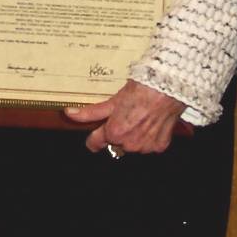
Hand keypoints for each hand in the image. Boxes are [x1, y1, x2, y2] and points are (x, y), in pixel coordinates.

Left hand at [67, 77, 181, 155]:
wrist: (168, 88)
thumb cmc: (141, 91)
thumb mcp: (113, 101)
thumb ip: (91, 112)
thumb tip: (69, 113)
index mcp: (114, 133)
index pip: (95, 143)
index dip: (94, 138)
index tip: (95, 135)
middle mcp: (129, 144)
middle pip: (116, 144)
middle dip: (118, 133)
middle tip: (126, 117)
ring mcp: (145, 147)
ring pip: (133, 146)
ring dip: (134, 136)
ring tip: (141, 118)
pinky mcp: (159, 146)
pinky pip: (150, 145)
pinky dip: (150, 137)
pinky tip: (152, 122)